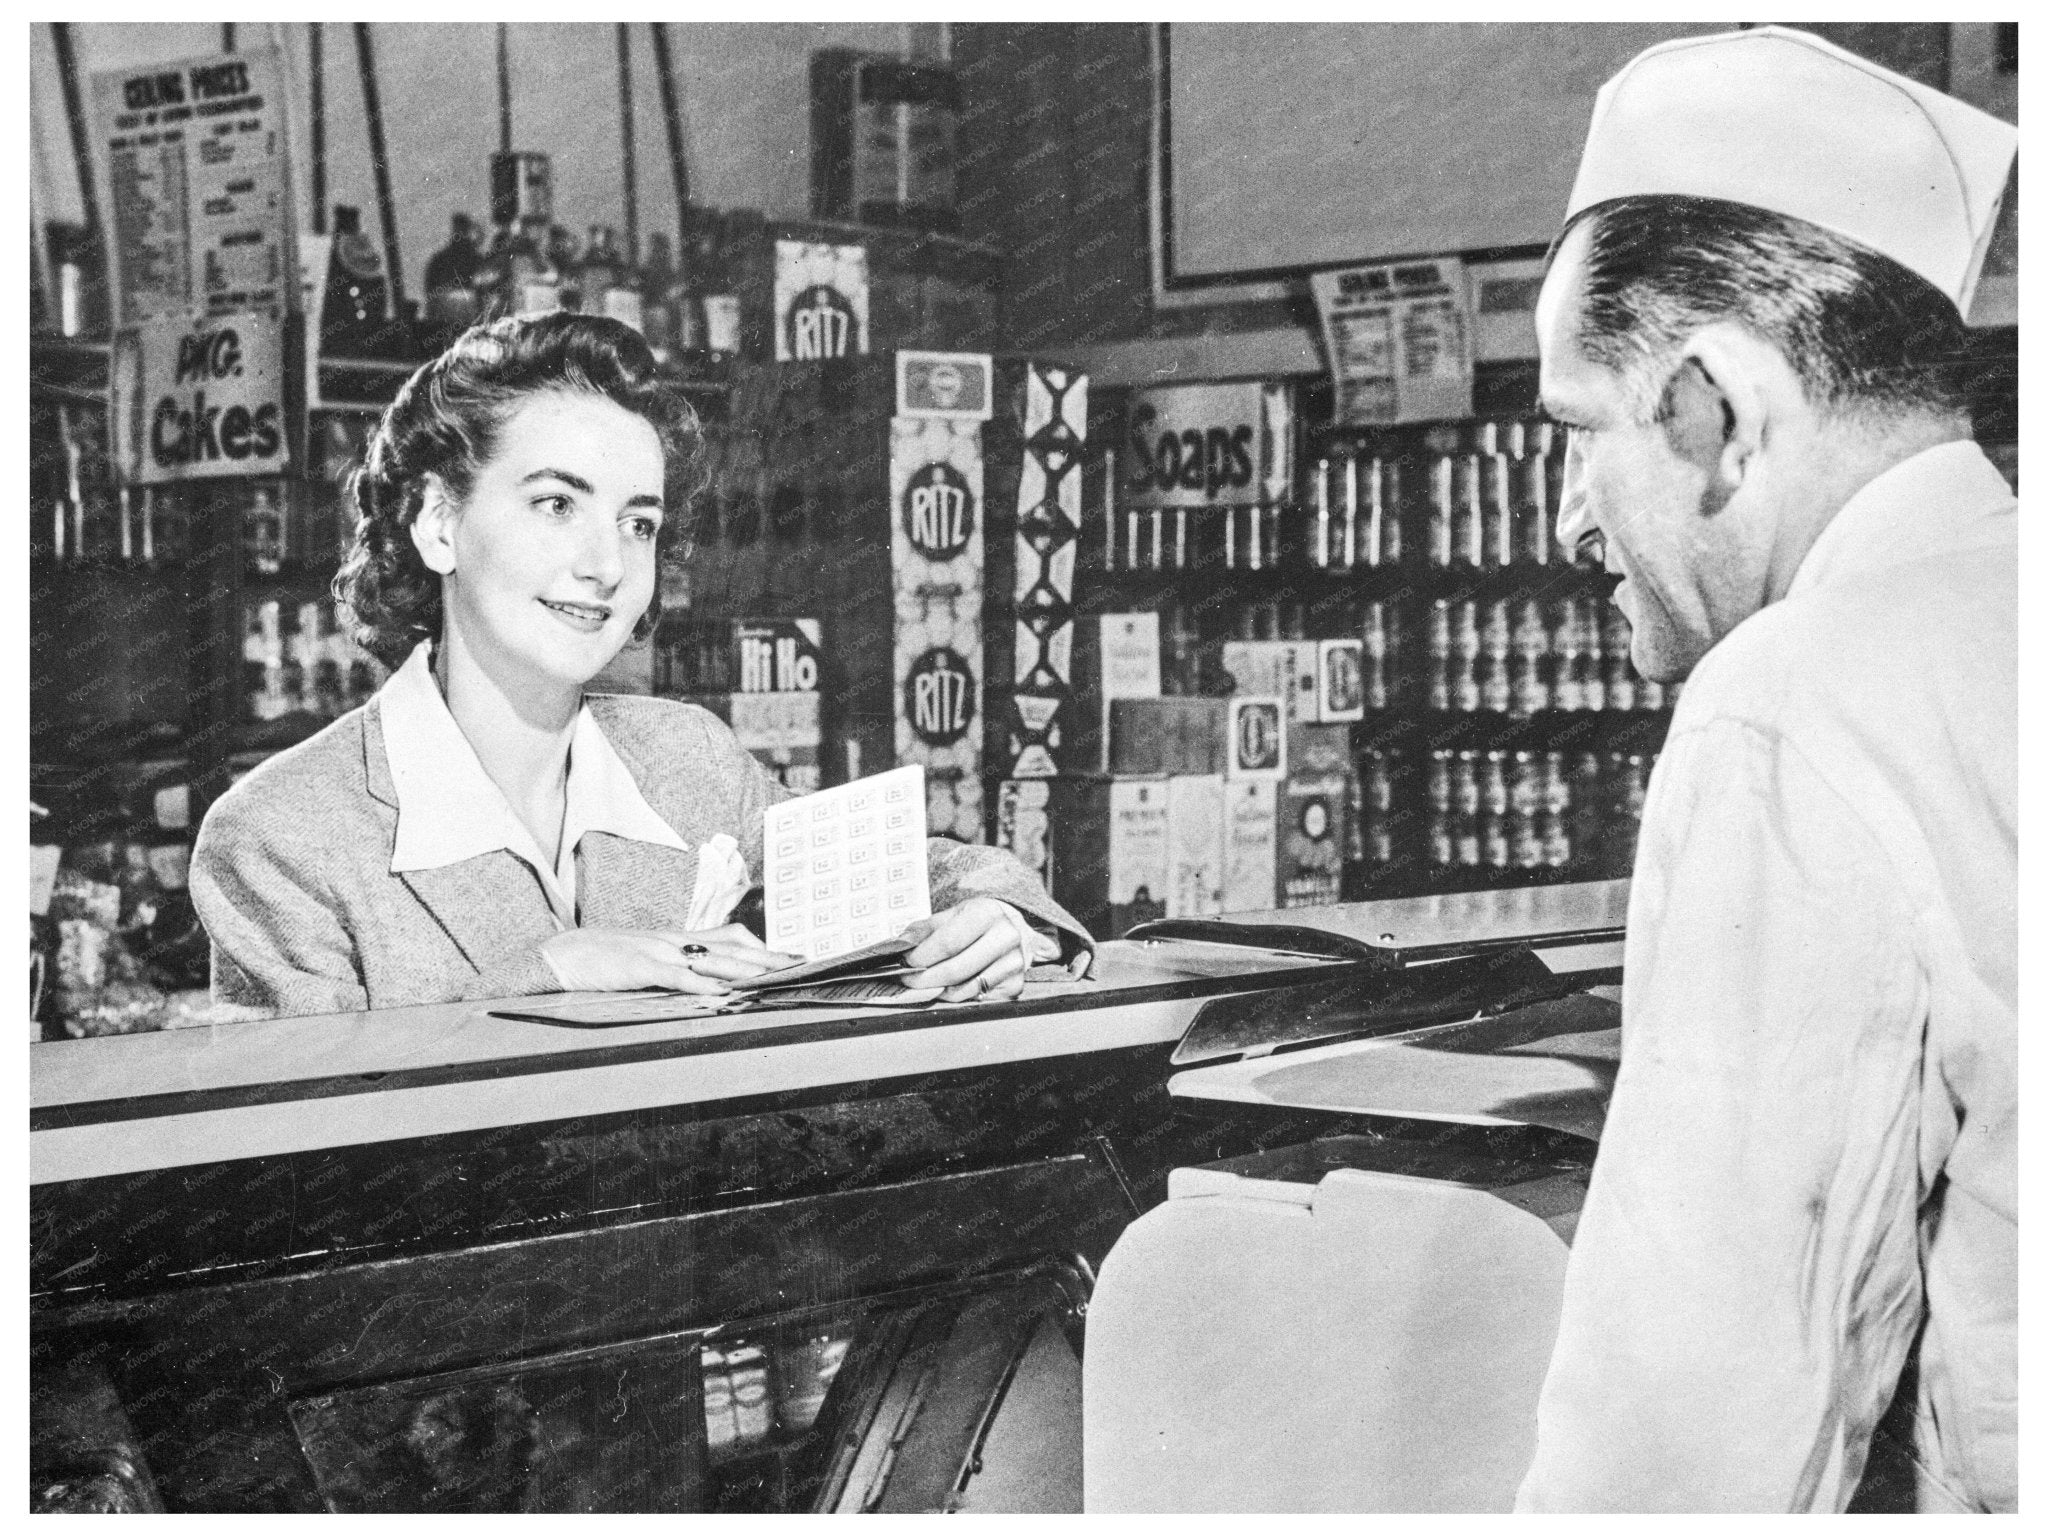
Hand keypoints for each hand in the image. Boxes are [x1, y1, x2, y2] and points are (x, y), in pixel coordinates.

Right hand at [540, 923, 796, 995]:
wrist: (558, 954)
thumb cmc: (600, 961)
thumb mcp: (644, 960)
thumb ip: (673, 967)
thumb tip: (705, 982)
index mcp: (676, 940)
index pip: (729, 937)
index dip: (761, 946)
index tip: (791, 956)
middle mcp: (673, 941)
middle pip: (731, 948)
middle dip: (768, 958)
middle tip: (801, 965)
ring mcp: (656, 951)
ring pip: (711, 959)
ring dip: (746, 970)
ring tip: (775, 977)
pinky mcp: (637, 966)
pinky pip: (674, 976)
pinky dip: (699, 984)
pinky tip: (721, 993)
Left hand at [900, 898, 1038, 1003]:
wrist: (1017, 928)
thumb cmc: (979, 921)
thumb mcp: (954, 914)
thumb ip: (925, 929)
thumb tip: (899, 945)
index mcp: (988, 914)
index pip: (948, 942)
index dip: (922, 956)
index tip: (905, 962)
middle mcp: (1005, 938)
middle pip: (955, 970)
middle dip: (924, 979)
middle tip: (907, 979)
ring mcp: (1014, 965)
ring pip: (965, 989)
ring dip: (938, 991)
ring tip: (925, 984)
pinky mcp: (1016, 986)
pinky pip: (977, 1000)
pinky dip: (957, 997)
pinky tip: (948, 988)